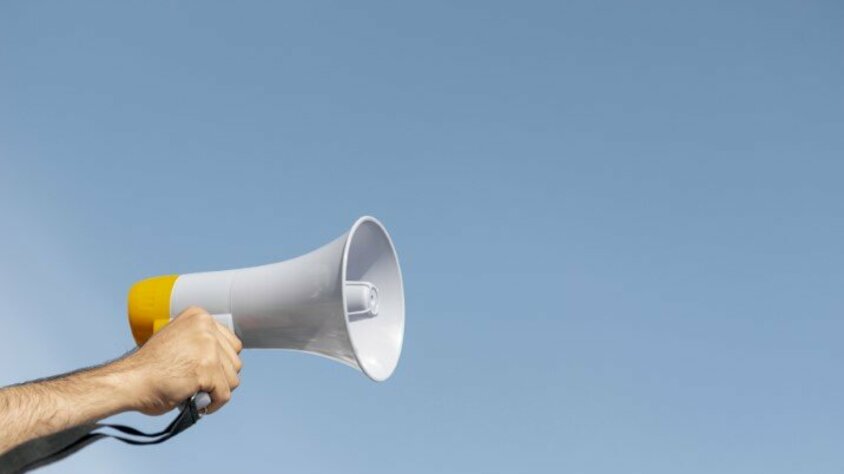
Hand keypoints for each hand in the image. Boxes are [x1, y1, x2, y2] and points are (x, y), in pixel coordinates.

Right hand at [116, 306, 242, 415]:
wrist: (129, 381)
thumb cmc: (148, 367)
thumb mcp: (178, 340)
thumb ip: (200, 342)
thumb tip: (225, 358)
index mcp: (199, 316)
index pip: (232, 344)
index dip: (220, 363)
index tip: (206, 371)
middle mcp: (206, 327)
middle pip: (235, 361)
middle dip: (220, 378)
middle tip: (200, 385)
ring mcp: (208, 347)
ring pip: (232, 378)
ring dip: (216, 391)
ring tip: (196, 392)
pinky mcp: (207, 369)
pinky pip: (224, 394)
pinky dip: (214, 404)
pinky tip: (199, 403)